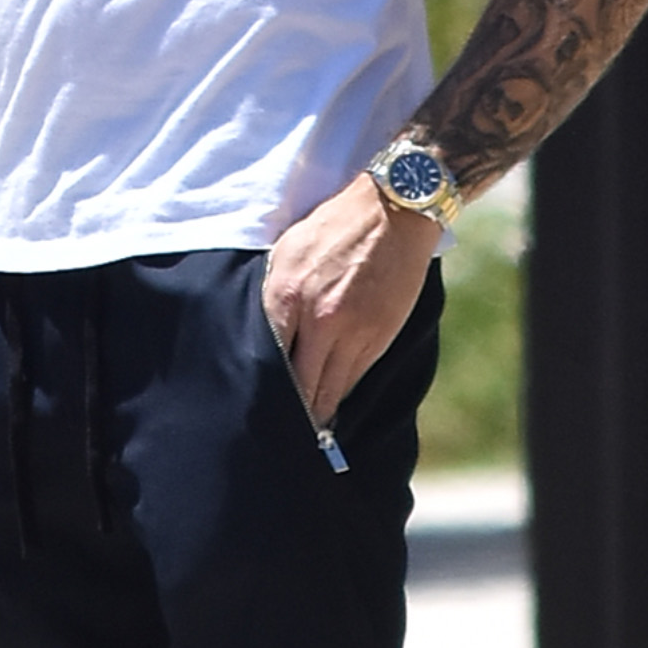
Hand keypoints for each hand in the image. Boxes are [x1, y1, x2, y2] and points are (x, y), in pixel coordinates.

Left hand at [262, 175, 441, 429]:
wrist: (391, 212)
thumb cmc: (333, 228)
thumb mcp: (287, 253)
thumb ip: (273, 296)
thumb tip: (261, 335)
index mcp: (285, 297)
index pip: (266, 361)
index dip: (261, 390)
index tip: (255, 409)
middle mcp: (318, 320)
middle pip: (298, 385)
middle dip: (289, 413)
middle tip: (277, 435)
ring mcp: (351, 332)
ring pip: (328, 389)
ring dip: (316, 413)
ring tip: (304, 434)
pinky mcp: (378, 336)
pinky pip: (353, 378)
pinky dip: (339, 394)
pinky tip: (330, 407)